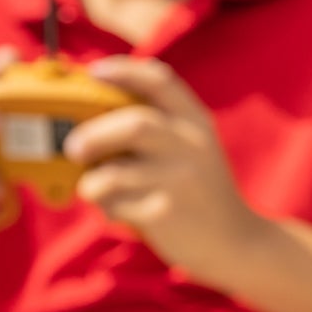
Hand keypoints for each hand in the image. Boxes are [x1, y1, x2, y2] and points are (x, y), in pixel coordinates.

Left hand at [64, 56, 264, 282]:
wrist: (237, 240)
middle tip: (74, 148)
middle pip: (134, 125)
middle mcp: (192, 146)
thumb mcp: (193, 149)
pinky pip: (115, 203)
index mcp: (197, 122)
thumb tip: (91, 114)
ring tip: (99, 189)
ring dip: (94, 182)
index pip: (161, 81)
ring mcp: (180, 180)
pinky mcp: (164, 212)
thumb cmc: (200, 191)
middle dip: (94, 135)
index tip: (95, 72)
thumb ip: (159, 127)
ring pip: (114, 172)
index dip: (124, 71)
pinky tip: (120, 211)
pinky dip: (106, 207)